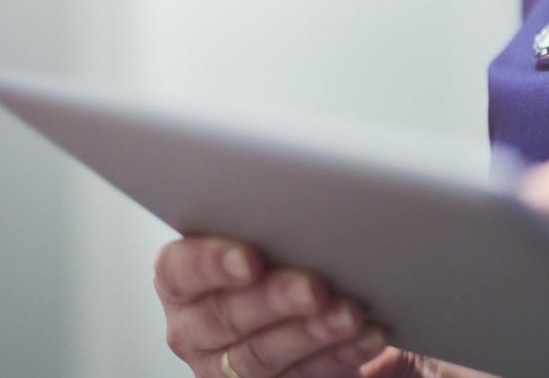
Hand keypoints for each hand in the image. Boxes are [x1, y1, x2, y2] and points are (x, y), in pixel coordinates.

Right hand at [154, 237, 496, 377]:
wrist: (323, 309)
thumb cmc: (289, 258)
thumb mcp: (272, 235)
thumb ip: (271, 221)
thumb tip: (309, 188)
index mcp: (183, 279)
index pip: (180, 270)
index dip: (211, 264)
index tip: (250, 258)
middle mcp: (195, 326)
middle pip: (223, 317)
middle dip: (274, 300)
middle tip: (315, 287)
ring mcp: (225, 365)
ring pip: (262, 356)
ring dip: (312, 333)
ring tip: (350, 314)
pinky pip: (302, 377)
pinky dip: (340, 355)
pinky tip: (368, 335)